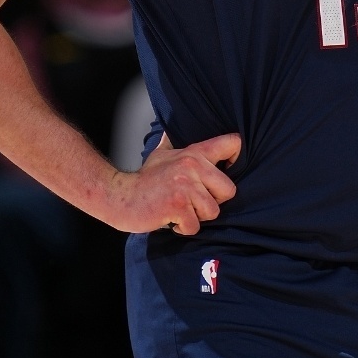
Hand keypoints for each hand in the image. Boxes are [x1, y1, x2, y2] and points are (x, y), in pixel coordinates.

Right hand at [104, 132, 239, 233]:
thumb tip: (171, 128)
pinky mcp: (176, 206)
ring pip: (212, 211)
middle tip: (193, 202)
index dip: (236, 158)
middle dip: (213, 201)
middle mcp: (192, 166)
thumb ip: (172, 143)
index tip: (227, 169)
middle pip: (229, 190)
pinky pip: (195, 226)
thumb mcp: (161, 154)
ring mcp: (185, 186)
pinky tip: (171, 219)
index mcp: (193, 153)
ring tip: (180, 210)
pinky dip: (183, 228)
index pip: (233, 143)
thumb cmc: (144, 179)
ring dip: (196, 217)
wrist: (120, 196)